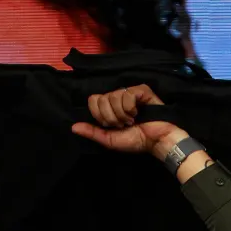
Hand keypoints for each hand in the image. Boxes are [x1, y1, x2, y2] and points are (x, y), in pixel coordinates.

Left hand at [71, 84, 188, 158]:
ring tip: (133, 120)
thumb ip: (93, 133)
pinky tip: (139, 112)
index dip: (99, 114)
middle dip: (111, 116)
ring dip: (122, 114)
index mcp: (109, 107)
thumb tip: (73, 127)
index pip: (93, 100)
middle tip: (123, 124)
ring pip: (114, 96)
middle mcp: (117, 97)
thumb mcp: (110, 140)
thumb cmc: (137, 141)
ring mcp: (129, 92)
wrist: (157, 141)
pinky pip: (127, 94)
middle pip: (102, 98)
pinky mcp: (141, 90)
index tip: (111, 125)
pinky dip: (131, 107)